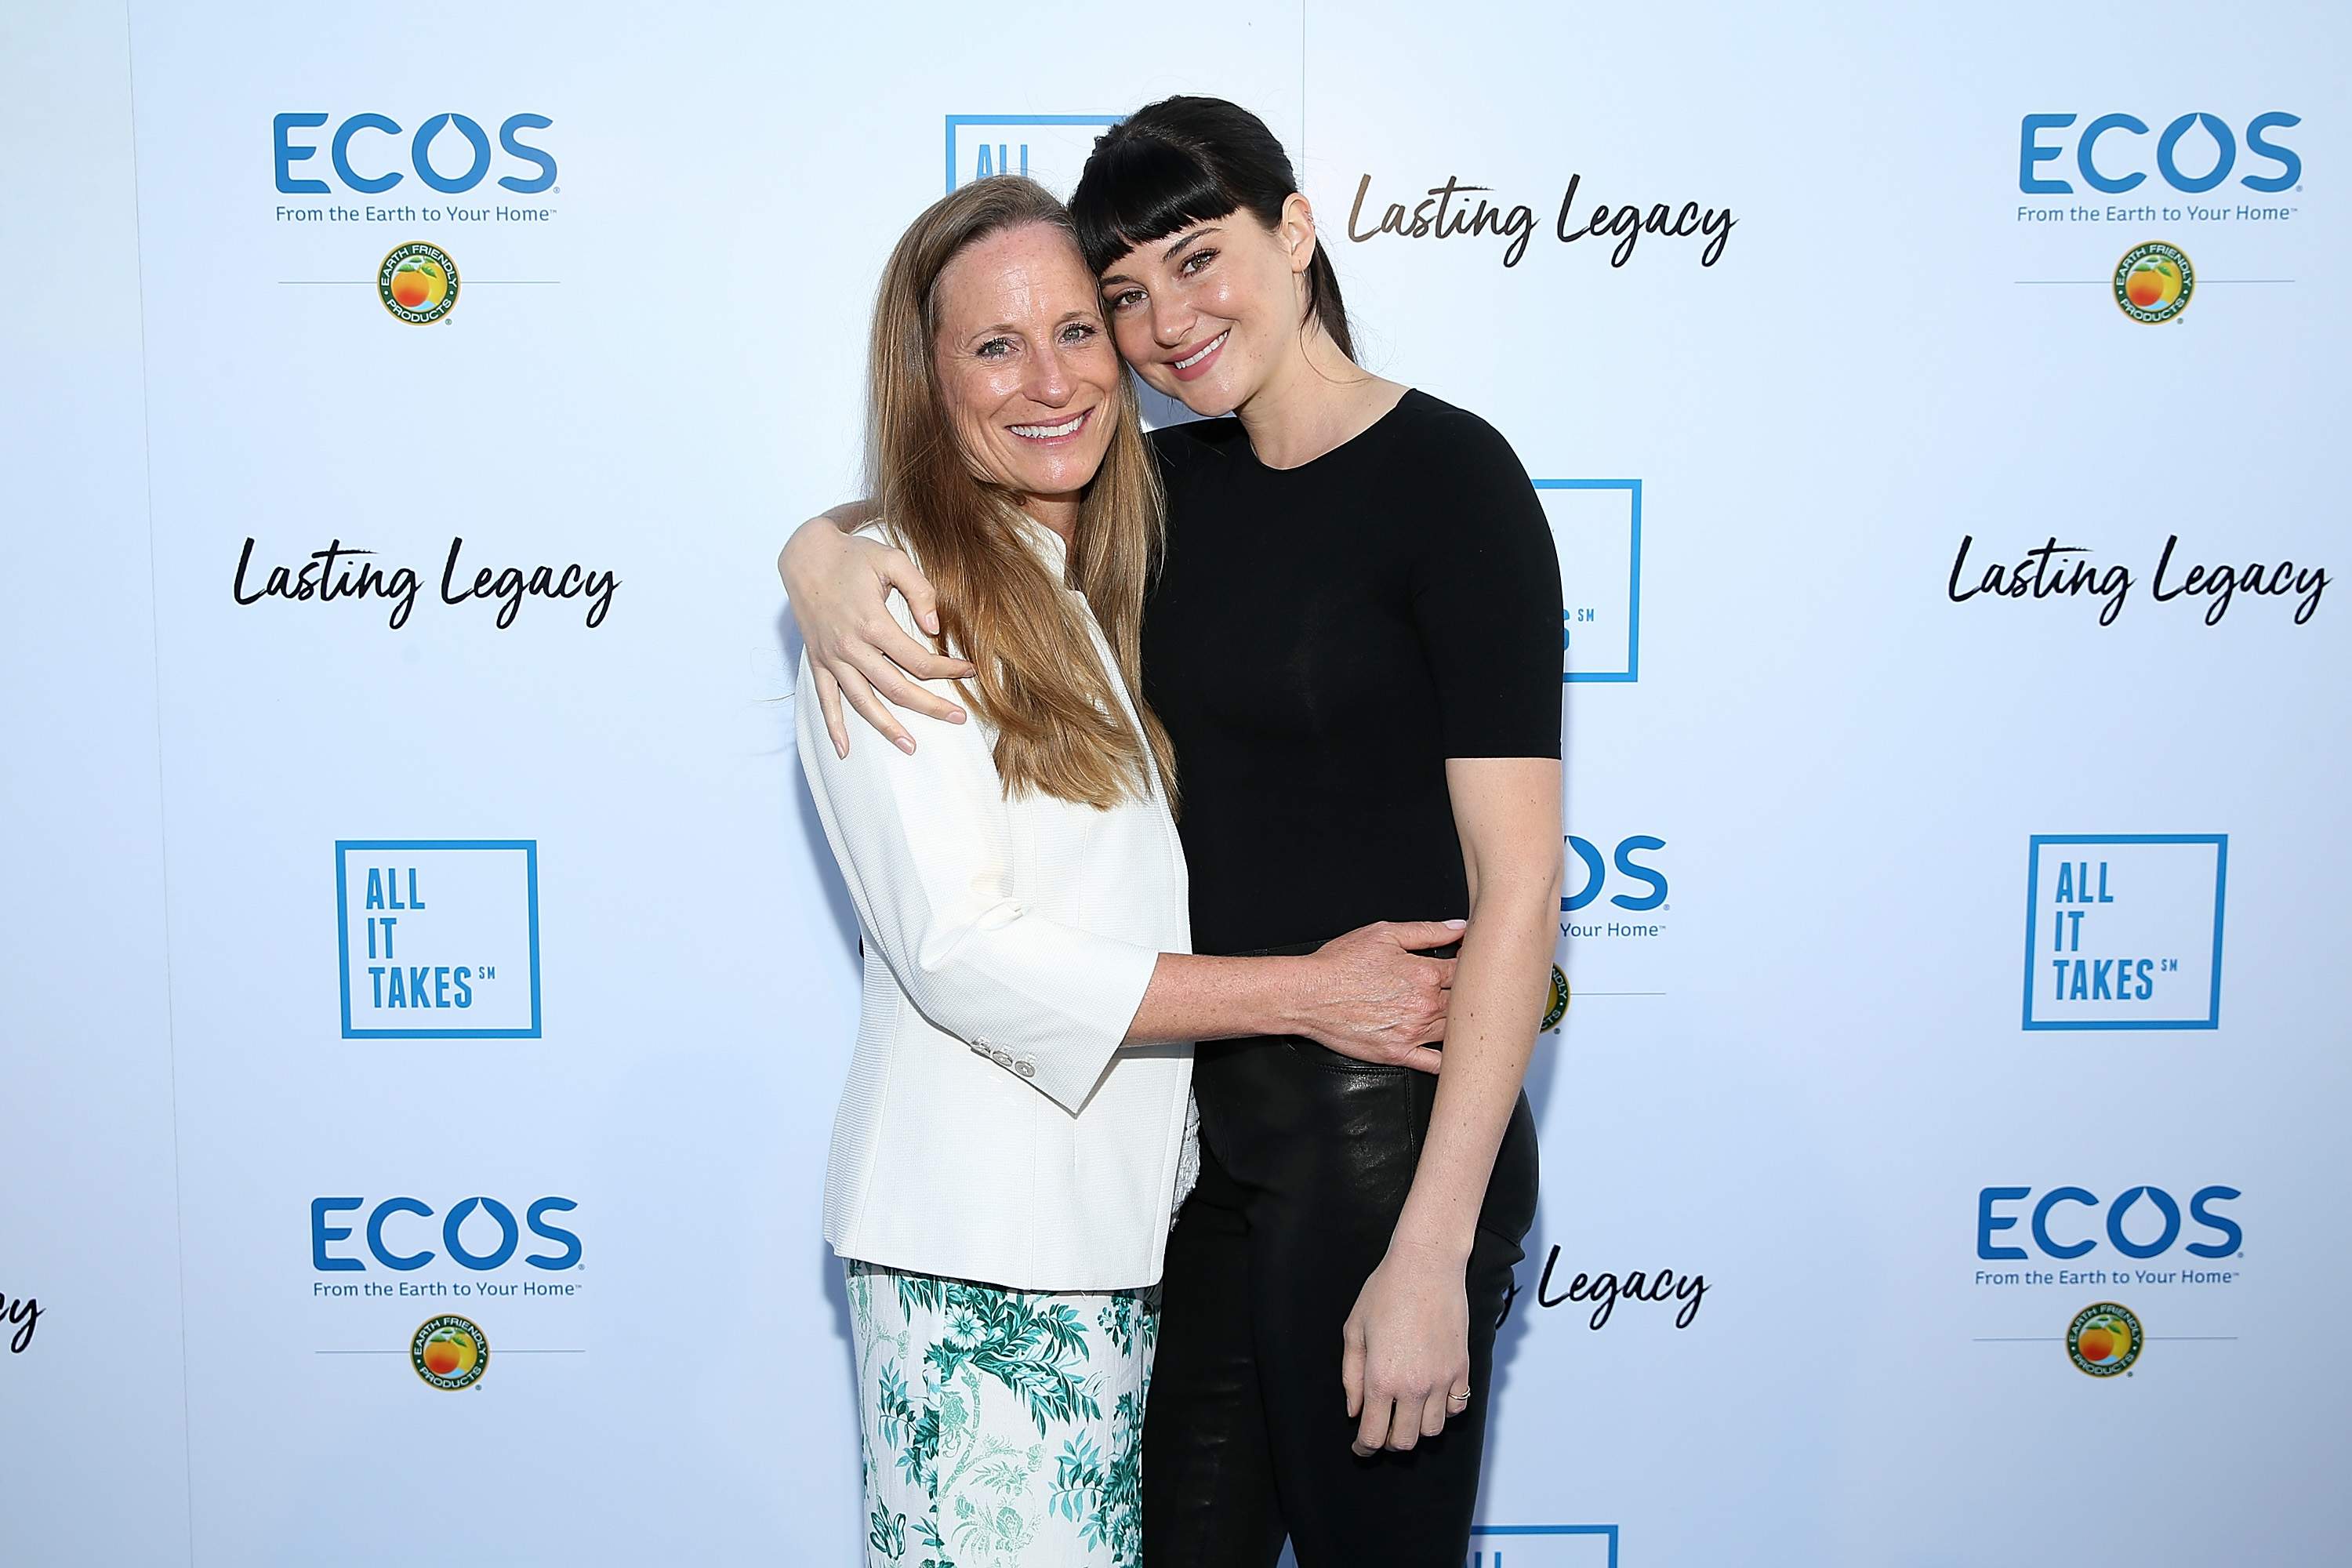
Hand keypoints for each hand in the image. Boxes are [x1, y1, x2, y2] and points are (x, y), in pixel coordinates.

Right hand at [777, 509, 973, 756]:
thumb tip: (935, 628)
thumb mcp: (892, 559)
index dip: (948, 669)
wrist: (806, 555)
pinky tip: (845, 749)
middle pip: (897, 688)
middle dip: (931, 706)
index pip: (919, 660)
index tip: (969, 670)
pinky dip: (834, 726)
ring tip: (910, 747)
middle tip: (959, 718)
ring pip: (863, 702)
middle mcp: (851, 647)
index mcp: (873, 623)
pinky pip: (825, 700)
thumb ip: (919, 590)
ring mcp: (832, 657)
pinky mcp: (818, 661)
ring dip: (888, 727)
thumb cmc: (853, 556)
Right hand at [1282, 919, 1462, 1073]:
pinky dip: (1450, 1061)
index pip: (1464, 971)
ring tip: (1466, 1017)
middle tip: (1474, 992)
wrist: (1309, 995)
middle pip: (1465, 1003)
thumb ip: (1427, 931)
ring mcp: (1413, 1033)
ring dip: (1463, 1024)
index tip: (1471, 967)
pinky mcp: (1399, 1054)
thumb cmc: (1341, 963)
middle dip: (1471, 996)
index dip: (1471, 967)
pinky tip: (1456, 1054)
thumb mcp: (1384, 934)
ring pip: (1455, 1031)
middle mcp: (1424, 1005)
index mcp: (1424, 974)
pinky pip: (1435, 1064)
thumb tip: (1459, 928)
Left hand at [1341, 1237, 1471, 1454]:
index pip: (1374, 1436)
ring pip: (1433, 1430)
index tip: (1360, 1447)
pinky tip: (1430, 1397)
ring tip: (1406, 1411)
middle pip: (1405, 1441)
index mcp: (1382, 1379)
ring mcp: (1442, 1379)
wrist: (1426, 1266)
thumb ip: (1351, 1376)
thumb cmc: (1385, 1291)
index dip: (1364, 1448)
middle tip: (1381, 1428)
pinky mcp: (1463, 1368)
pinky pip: (1457, 1408)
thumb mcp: (1354, 1330)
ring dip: (1417, 1428)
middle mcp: (1414, 1386)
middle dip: (1389, 1442)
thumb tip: (1355, 1411)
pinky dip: (1443, 1411)